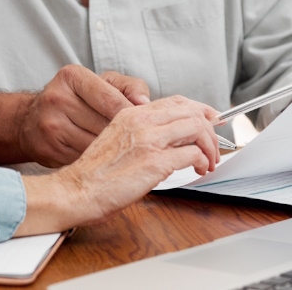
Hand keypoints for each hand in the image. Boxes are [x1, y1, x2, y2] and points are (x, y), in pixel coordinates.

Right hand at [14, 96, 218, 234]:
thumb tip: (171, 138)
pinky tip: (199, 170)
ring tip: (209, 161)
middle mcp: (141, 121)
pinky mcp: (155, 161)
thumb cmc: (95, 172)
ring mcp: (149, 140)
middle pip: (191, 111)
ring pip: (197, 128)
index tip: (210, 120)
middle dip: (210, 128)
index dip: (199, 109)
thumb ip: (141, 132)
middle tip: (214, 146)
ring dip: (210, 145)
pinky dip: (202, 161)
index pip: (175, 101)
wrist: (78, 189)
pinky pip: (193, 153)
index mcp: (131, 113)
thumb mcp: (117, 139)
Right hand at [18, 64, 150, 167]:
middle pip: (104, 125)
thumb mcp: (102, 83)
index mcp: (72, 77)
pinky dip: (96, 161)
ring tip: (122, 151)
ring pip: (96, 145)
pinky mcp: (48, 148)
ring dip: (112, 151)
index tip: (146, 125)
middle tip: (138, 142)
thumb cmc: (76, 99)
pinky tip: (103, 158)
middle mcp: (57, 98)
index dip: (133, 115)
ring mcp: (50, 125)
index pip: (111, 99)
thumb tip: (145, 103)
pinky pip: (83, 159)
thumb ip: (130, 87)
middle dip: (124, 135)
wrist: (31, 120)